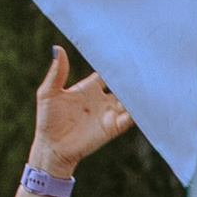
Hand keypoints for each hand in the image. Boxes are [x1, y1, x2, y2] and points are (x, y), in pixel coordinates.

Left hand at [28, 46, 133, 178]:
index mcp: (88, 88)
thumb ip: (58, 72)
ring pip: (129, 98)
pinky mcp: (114, 127)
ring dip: (137, 91)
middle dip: (131, 75)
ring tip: (148, 79)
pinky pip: (131, 116)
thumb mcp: (49, 92)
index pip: (106, 71)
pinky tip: (145, 101)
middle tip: (142, 62)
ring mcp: (109, 113)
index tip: (124, 51)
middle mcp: (102, 98)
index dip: (114, 62)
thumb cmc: (48, 120)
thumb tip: (57, 48)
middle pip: (122, 83)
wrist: (52, 148)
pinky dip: (139, 109)